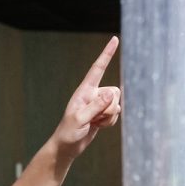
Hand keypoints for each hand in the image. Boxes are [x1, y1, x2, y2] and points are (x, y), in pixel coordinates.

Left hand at [52, 36, 122, 159]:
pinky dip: (108, 123)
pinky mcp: (103, 114)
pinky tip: (97, 126)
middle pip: (114, 92)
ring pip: (116, 105)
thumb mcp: (80, 119)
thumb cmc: (68, 132)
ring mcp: (99, 104)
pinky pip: (115, 115)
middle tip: (94, 119)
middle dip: (109, 108)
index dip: (107, 54)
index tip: (115, 39)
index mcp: (84, 90)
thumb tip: (112, 93)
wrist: (68, 146)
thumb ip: (96, 106)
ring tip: (94, 123)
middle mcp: (93, 94)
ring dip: (108, 117)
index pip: (98, 68)